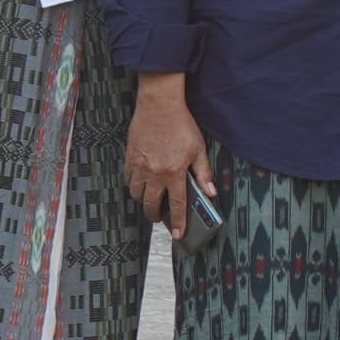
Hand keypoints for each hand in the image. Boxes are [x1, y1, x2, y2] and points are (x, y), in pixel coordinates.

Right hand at [127, 74, 209, 239]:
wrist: (159, 105)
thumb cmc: (181, 125)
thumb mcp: (198, 148)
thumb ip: (203, 173)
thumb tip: (210, 193)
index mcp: (174, 172)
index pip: (176, 204)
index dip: (177, 222)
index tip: (177, 234)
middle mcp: (155, 173)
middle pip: (151, 205)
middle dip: (155, 215)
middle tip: (160, 217)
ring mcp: (139, 166)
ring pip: (137, 194)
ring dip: (144, 200)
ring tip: (151, 198)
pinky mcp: (130, 158)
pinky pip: (128, 180)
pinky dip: (134, 185)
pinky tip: (141, 183)